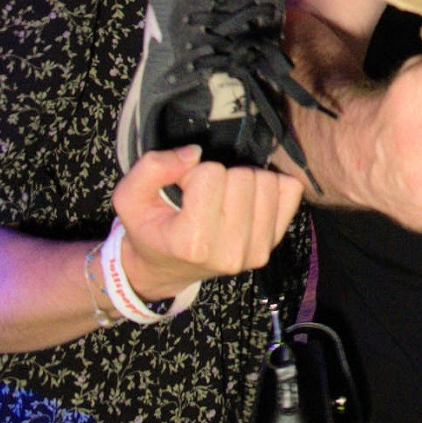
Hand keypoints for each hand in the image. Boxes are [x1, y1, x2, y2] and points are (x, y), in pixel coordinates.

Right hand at [113, 146, 304, 299]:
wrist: (165, 269)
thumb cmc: (151, 230)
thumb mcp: (130, 198)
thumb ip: (151, 168)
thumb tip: (194, 153)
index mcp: (192, 242)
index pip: (210, 174)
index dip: (194, 173)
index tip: (184, 190)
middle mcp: (229, 251)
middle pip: (243, 176)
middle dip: (222, 176)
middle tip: (204, 196)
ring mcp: (255, 252)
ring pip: (267, 181)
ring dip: (245, 181)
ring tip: (223, 199)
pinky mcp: (272, 245)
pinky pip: (291, 192)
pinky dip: (270, 188)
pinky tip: (246, 201)